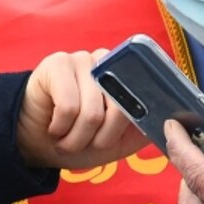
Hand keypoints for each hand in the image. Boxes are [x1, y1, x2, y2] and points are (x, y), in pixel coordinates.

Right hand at [16, 50, 147, 169]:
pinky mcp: (57, 63)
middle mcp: (108, 63)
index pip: (141, 101)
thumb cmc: (77, 139)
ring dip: (76, 139)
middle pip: (117, 110)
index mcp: (126, 77)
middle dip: (98, 140)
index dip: (121, 129)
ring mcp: (83, 59)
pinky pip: (68, 106)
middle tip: (81, 144)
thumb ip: (141, 129)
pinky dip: (60, 128)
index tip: (104, 143)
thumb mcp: (116, 142)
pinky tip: (54, 127)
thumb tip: (168, 121)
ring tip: (65, 139)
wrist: (35, 142)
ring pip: (91, 112)